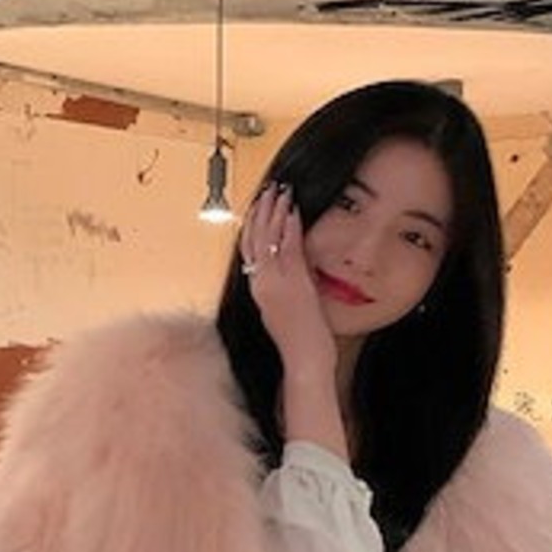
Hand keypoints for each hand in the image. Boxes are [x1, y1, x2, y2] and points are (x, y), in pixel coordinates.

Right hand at [240, 185, 334, 380]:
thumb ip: (281, 293)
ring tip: (280, 191)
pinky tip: (293, 210)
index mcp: (258, 292)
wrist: (303, 361)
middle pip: (254, 240)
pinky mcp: (291, 282)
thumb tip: (288, 278)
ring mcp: (275, 282)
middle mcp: (261, 284)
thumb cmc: (297, 346)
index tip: (256, 207)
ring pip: (269, 239)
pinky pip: (287, 247)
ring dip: (274, 212)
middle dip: (260, 212)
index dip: (252, 226)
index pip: (249, 251)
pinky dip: (289, 226)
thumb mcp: (283, 314)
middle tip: (267, 190)